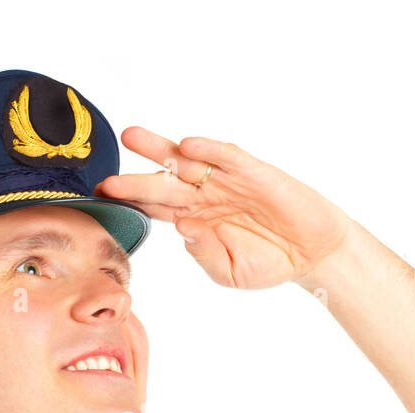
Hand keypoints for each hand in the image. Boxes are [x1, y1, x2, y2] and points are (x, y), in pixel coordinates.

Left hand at [93, 127, 352, 289]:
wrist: (313, 253)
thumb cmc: (270, 263)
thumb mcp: (232, 273)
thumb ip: (206, 256)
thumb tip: (185, 231)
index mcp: (195, 219)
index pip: (154, 208)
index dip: (130, 203)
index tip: (101, 201)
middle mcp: (206, 196)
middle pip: (163, 182)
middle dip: (134, 179)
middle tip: (105, 178)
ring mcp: (228, 181)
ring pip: (188, 161)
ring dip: (160, 149)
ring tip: (132, 137)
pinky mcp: (255, 173)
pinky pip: (228, 157)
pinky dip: (209, 150)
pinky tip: (189, 145)